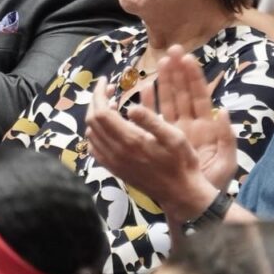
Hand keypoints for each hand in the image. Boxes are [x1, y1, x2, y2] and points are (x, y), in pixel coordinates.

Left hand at [85, 45, 236, 221]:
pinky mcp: (114, 170)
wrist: (179, 193)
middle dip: (97, 100)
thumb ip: (151, 119)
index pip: (101, 112)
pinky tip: (109, 128)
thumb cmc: (181, 162)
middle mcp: (116, 152)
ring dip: (96, 116)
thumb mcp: (173, 136)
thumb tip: (130, 106)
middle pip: (93, 121)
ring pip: (91, 134)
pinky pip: (95, 149)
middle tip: (110, 89)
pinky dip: (96, 133)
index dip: (100, 93)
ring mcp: (113, 162)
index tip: (108, 80)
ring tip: (112, 105)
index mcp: (130, 140)